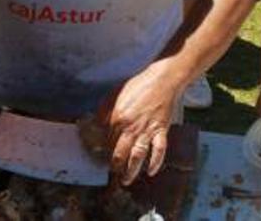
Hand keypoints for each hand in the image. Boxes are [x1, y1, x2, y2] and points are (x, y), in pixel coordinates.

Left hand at [100, 61, 183, 185]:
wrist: (163, 79)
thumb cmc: (139, 85)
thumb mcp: (115, 94)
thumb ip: (104, 111)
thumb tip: (97, 124)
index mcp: (117, 118)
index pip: (107, 142)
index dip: (105, 153)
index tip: (105, 159)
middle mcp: (131, 127)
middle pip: (119, 153)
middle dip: (115, 167)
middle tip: (114, 175)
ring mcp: (147, 130)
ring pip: (137, 156)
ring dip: (131, 171)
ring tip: (127, 180)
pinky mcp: (161, 130)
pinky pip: (159, 150)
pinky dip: (155, 162)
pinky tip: (152, 171)